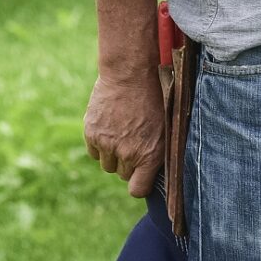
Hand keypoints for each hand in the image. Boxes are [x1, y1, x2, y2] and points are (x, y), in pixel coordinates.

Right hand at [84, 67, 165, 197]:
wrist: (131, 70)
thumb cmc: (157, 94)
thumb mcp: (169, 124)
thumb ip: (161, 149)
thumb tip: (159, 169)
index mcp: (150, 154)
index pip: (138, 190)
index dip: (140, 184)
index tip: (142, 176)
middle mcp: (128, 153)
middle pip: (123, 174)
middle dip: (129, 163)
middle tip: (135, 142)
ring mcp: (108, 144)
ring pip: (107, 164)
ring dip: (113, 154)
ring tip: (123, 132)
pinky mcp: (92, 133)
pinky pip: (94, 152)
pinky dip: (100, 144)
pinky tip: (110, 126)